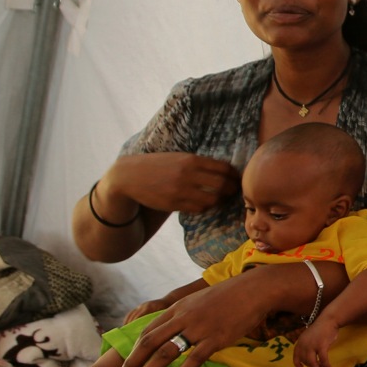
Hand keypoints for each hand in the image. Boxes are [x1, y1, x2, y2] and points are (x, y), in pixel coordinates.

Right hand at [98, 152, 240, 216]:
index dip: (234, 175)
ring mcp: (180, 190)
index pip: (223, 168)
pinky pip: (198, 208)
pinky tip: (204, 204)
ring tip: (220, 199)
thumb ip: (198, 163)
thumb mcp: (178, 157)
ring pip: (212, 199)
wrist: (129, 176)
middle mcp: (187, 174)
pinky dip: (205, 207)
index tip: (236, 178)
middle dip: (232, 189)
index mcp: (191, 160)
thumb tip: (223, 170)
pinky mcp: (173, 203)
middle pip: (222, 184)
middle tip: (234, 191)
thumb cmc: (157, 165)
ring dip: (219, 201)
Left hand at [115, 265, 307, 366]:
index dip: (133, 352)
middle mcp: (183, 318)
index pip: (147, 332)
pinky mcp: (216, 338)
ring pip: (165, 353)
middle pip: (149, 344)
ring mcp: (199, 328)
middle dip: (132, 365)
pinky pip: (194, 359)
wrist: (255, 289)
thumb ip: (184, 315)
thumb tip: (174, 331)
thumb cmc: (229, 296)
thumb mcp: (199, 301)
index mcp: (178, 309)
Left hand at [292, 321, 337, 366]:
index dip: (297, 363)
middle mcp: (304, 345)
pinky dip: (326, 365)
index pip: (296, 355)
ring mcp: (312, 345)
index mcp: (300, 342)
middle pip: (305, 361)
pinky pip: (323, 359)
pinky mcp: (321, 346)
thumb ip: (306, 345)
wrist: (328, 320)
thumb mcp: (308, 336)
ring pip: (313, 363)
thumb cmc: (320, 328)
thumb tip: (309, 357)